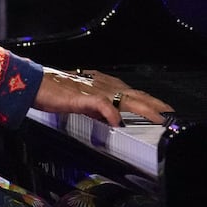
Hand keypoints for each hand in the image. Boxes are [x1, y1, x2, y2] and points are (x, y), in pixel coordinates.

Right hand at [36, 67, 172, 126]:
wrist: (36, 83)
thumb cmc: (56, 91)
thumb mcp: (84, 101)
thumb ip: (99, 108)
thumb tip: (113, 119)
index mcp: (105, 86)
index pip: (134, 93)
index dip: (151, 102)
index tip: (165, 110)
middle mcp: (105, 86)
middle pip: (136, 96)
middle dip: (155, 105)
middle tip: (171, 114)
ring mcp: (95, 90)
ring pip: (126, 99)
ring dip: (144, 108)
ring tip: (158, 118)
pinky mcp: (83, 97)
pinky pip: (101, 105)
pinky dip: (111, 113)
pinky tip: (118, 122)